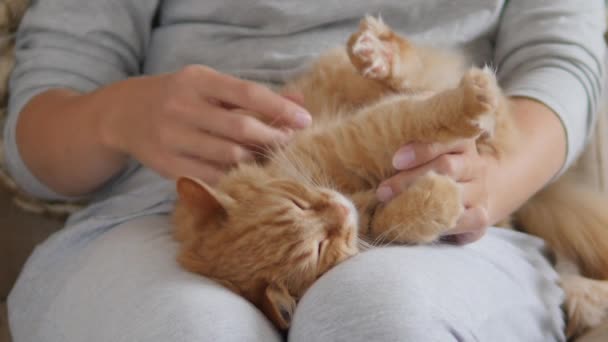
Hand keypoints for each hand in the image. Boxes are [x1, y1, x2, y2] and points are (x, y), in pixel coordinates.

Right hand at [99, 65, 310, 183]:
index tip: (305, 120)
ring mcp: (172, 138)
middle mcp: (182, 107)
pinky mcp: (167, 165)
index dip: (280, 109)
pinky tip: (248, 173)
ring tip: (270, 157)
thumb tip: (299, 101)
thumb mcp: (211, 86)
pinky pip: (213, 176)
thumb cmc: (182, 97)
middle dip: (274, 138)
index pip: (248, 93)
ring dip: (258, 159)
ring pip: (229, 156)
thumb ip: (254, 94)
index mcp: (197, 80)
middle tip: (291, 143)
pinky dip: (236, 176)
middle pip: (241, 128)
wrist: (125, 114)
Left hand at [376, 139, 493, 243]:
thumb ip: (407, 152)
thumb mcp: (427, 153)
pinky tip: (422, 228)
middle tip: (382, 191)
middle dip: (410, 179)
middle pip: (447, 168)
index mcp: (460, 142)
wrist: (477, 190)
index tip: (395, 159)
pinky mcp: (483, 218)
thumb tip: (367, 147)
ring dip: (423, 206)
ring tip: (395, 213)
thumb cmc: (435, 168)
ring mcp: (480, 193)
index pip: (444, 140)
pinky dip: (446, 226)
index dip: (421, 150)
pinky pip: (470, 221)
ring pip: (456, 197)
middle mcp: (474, 165)